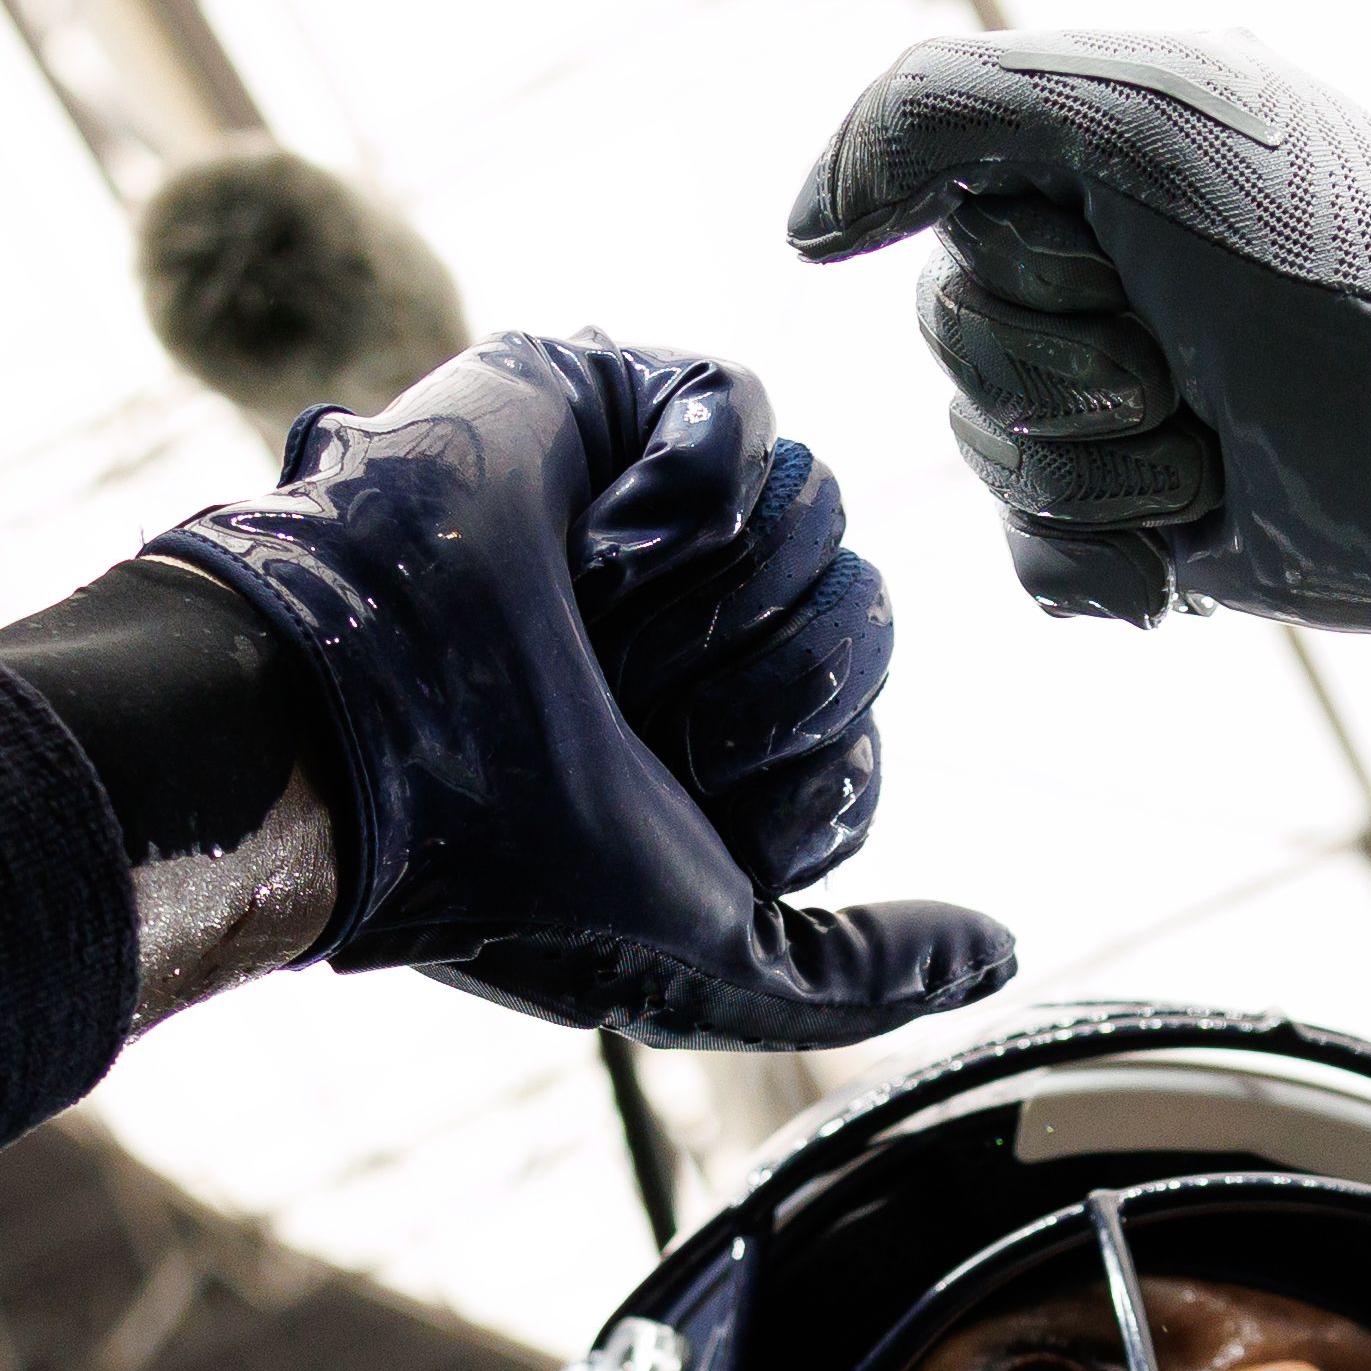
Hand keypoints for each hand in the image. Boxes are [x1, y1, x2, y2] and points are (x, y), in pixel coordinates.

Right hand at [137, 331, 1010, 1050]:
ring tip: (589, 622)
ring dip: (703, 600)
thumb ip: (858, 974)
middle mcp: (682, 627)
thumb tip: (1003, 953)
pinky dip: (680, 492)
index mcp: (698, 746)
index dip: (795, 776)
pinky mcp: (604, 396)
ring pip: (819, 515)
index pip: (853, 740)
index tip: (672, 798)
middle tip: (619, 704)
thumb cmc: (508, 858)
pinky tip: (595, 546)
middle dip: (750, 687)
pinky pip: (747, 413)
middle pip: (857, 622)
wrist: (367, 726)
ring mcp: (646, 508)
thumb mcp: (706, 961)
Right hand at [785, 31, 1370, 642]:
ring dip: (1099, 473)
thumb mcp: (1135, 114)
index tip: (1116, 256)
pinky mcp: (1147, 521)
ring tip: (1209, 455)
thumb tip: (804, 231)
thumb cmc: (1326, 261)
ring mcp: (1121, 401)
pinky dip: (1097, 563)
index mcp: (1095, 160)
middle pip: (950, 337)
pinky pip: (1028, 558)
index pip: (939, 205)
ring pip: (984, 455)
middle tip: (1178, 370)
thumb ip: (938, 112)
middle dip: (1058, 376)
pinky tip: (1176, 556)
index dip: (1016, 259)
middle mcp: (1101, 270)